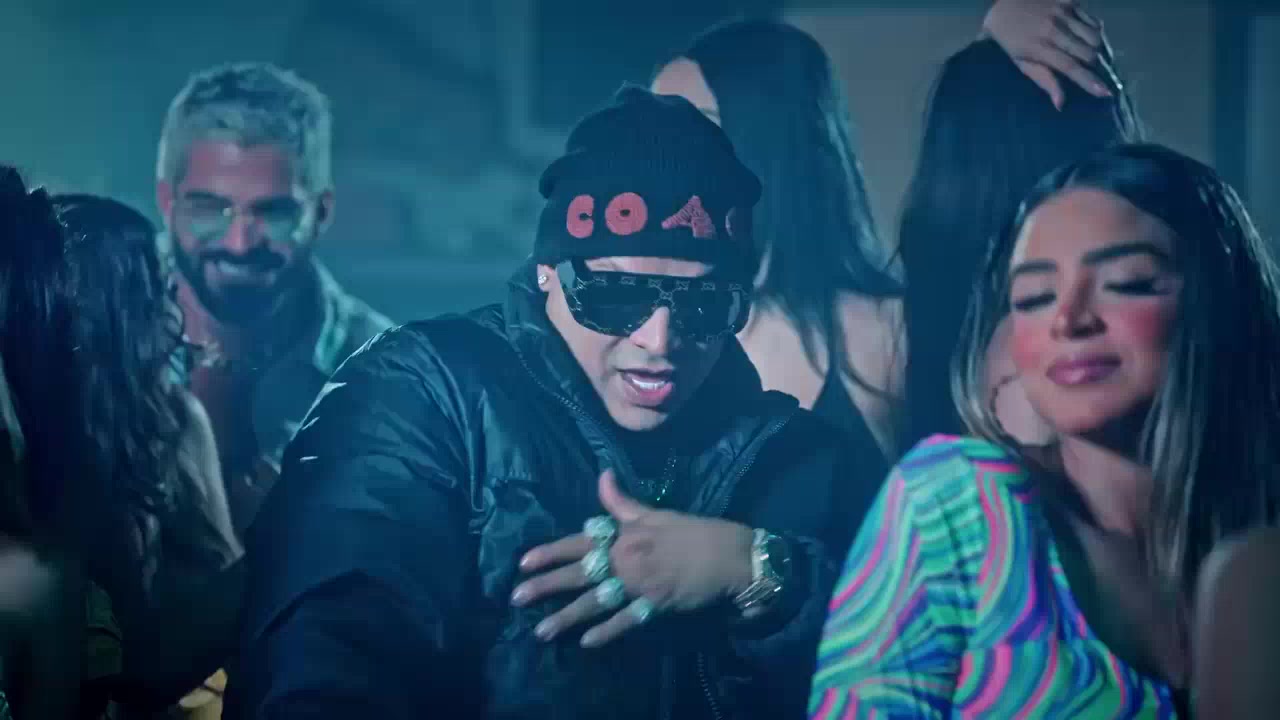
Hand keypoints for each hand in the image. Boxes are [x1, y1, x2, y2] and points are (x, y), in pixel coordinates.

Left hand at [511, 470, 753, 647]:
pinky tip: (586, 642)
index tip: (523, 562)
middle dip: (547, 585)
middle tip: (517, 597)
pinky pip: (626, 621)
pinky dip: (607, 632)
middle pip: (580, 573)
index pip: (580, 542)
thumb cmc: (693, 531)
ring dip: (567, 617)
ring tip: (541, 631)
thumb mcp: (656, 513)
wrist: (730, 555)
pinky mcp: (655, 605)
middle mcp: (627, 560)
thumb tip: (602, 476)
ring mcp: (640, 585)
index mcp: (625, 535)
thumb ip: (622, 503)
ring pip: (597, 602)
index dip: (550, 552)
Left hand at [983, 0, 1113, 108]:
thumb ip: (1043, 80)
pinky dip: (1094, 30)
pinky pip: (1093, 19)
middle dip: (1093, 65)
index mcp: (1040, 48)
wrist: (1003, 4)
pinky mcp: (1070, 1)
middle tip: (1088, 69)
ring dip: (1096, 48)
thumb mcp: (1021, 62)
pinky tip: (1085, 35)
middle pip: (1089, 52)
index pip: (1071, 67)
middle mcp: (1055, 29)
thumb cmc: (1010, 39)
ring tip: (1088, 53)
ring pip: (1096, 35)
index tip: (1106, 93)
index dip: (1089, 81)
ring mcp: (1064, 13)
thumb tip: (1060, 104)